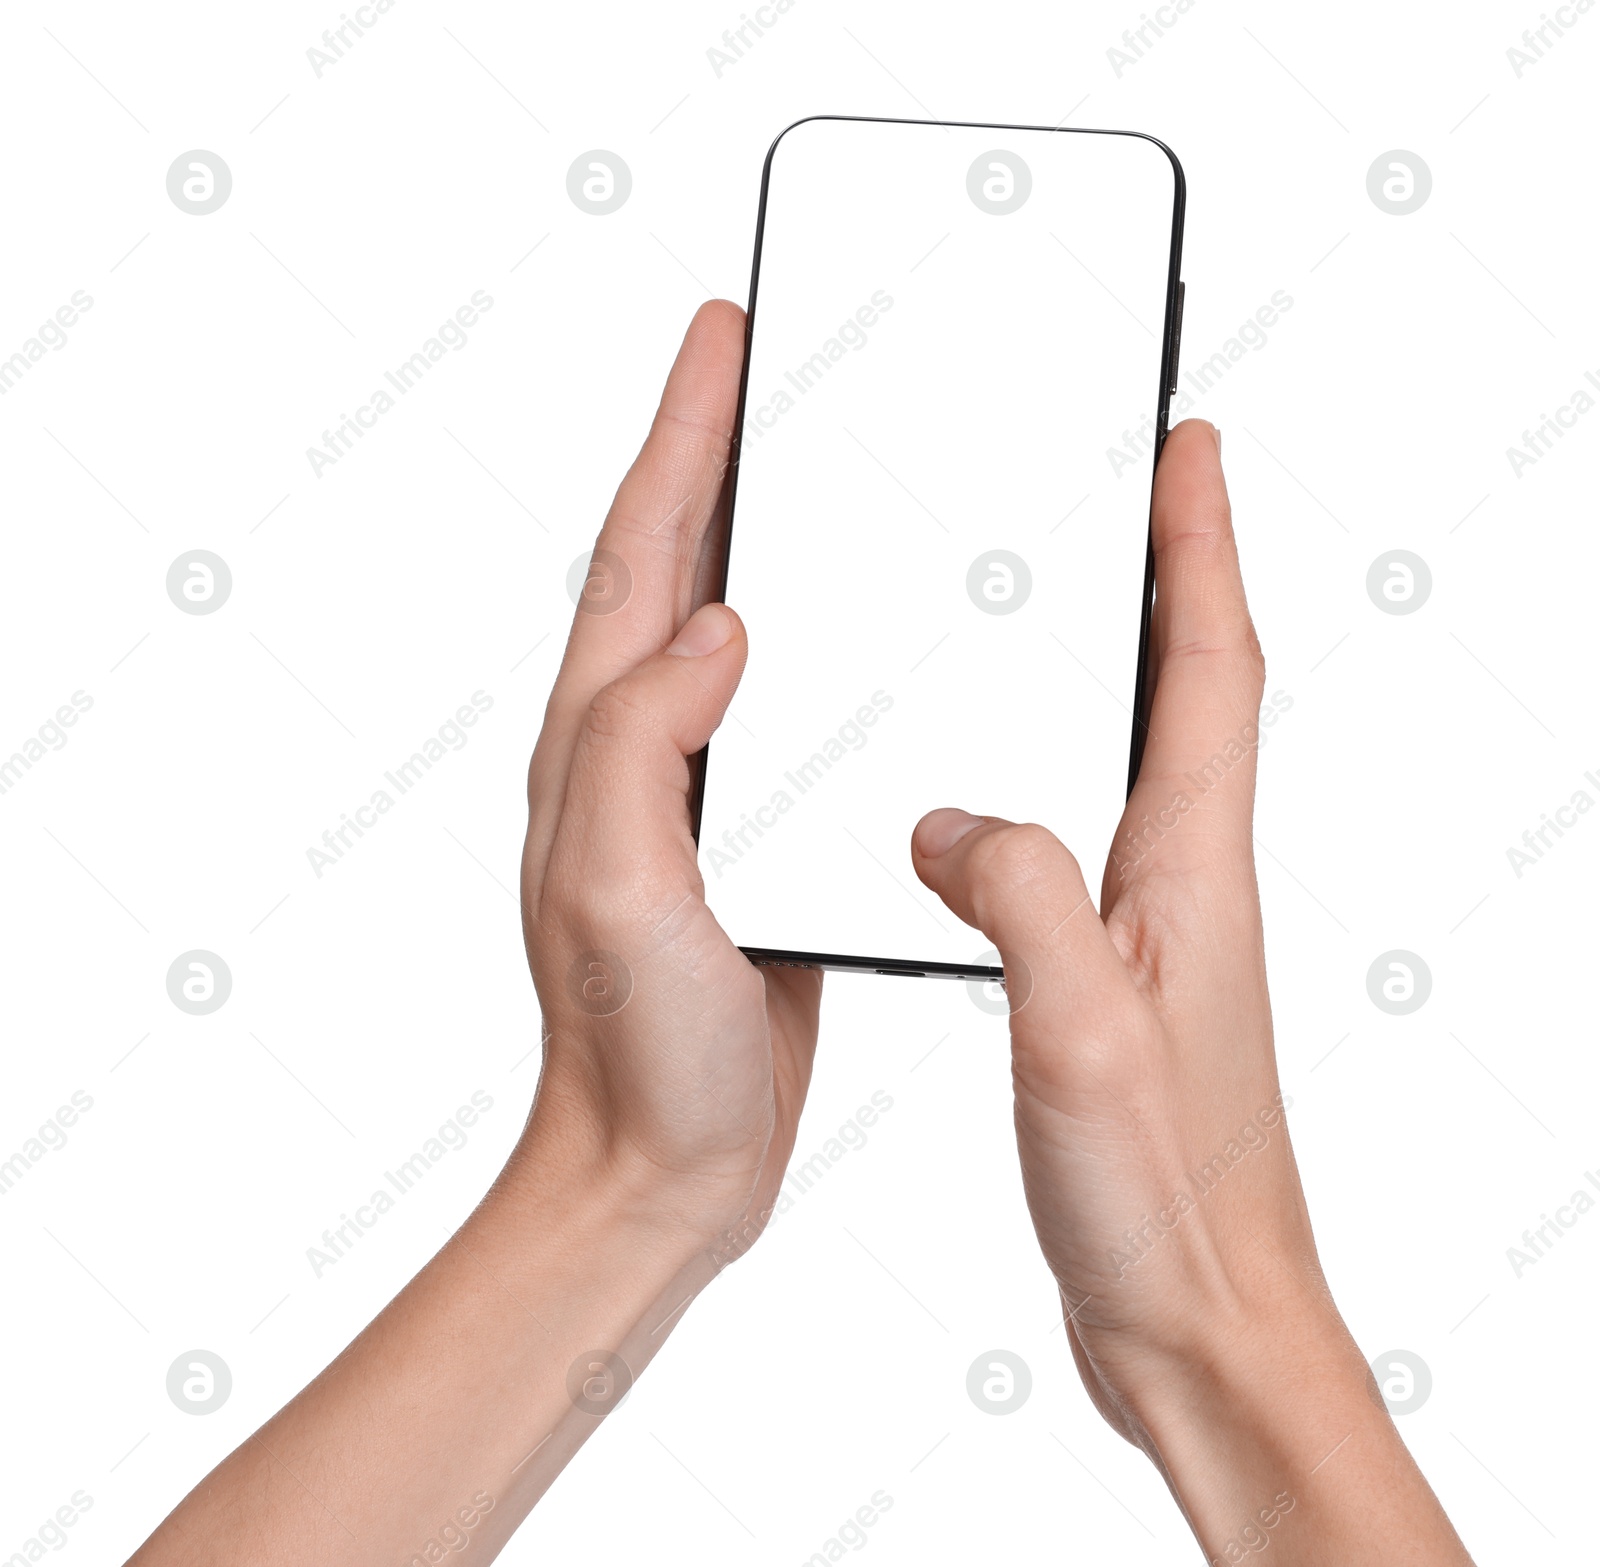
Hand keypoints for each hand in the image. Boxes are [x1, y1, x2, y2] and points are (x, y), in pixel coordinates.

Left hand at [517, 299, 821, 1252]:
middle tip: (771, 365)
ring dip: (769, 536)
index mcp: (602, 743)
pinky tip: (864, 632)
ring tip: (822, 464)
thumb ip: (643, 745)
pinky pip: (786, 708)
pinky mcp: (752, 838)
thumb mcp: (619, 890)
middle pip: (681, 563)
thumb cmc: (634, 1052)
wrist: (664, 1169)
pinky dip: (820, 642)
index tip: (723, 337)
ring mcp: (698, 792)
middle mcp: (642, 751)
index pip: (642, 550)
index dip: (682, 432)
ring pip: (736, 626)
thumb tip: (716, 624)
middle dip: (720, 451)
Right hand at [910, 421, 1471, 1562]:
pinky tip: (991, 809)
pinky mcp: (1116, 985)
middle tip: (1137, 491)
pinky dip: (1053, 784)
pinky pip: (1084, 844)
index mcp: (1191, 871)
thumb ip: (1021, 899)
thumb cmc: (1164, 1201)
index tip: (1190, 447)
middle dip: (1170, 575)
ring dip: (1116, 672)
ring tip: (1058, 611)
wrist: (1200, 1326)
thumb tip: (949, 821)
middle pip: (1189, 691)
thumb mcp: (1081, 1035)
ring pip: (1137, 763)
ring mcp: (1155, 934)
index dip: (1202, 546)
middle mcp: (1185, 884)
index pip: (1209, 668)